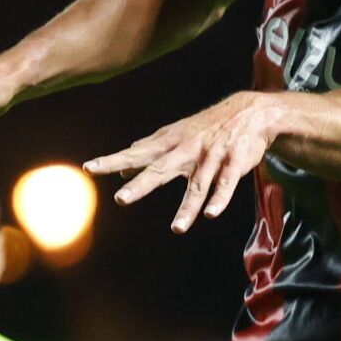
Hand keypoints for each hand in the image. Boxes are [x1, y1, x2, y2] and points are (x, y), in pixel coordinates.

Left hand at [84, 92, 282, 232]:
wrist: (250, 112)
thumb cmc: (208, 126)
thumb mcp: (176, 133)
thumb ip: (149, 150)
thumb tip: (122, 165)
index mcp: (170, 144)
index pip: (137, 154)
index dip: (114, 161)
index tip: (90, 168)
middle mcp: (187, 151)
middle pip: (161, 169)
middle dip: (141, 185)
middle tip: (121, 199)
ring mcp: (211, 158)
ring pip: (197, 186)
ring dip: (187, 208)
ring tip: (177, 228)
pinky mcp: (234, 164)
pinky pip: (226, 185)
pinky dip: (220, 199)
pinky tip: (211, 214)